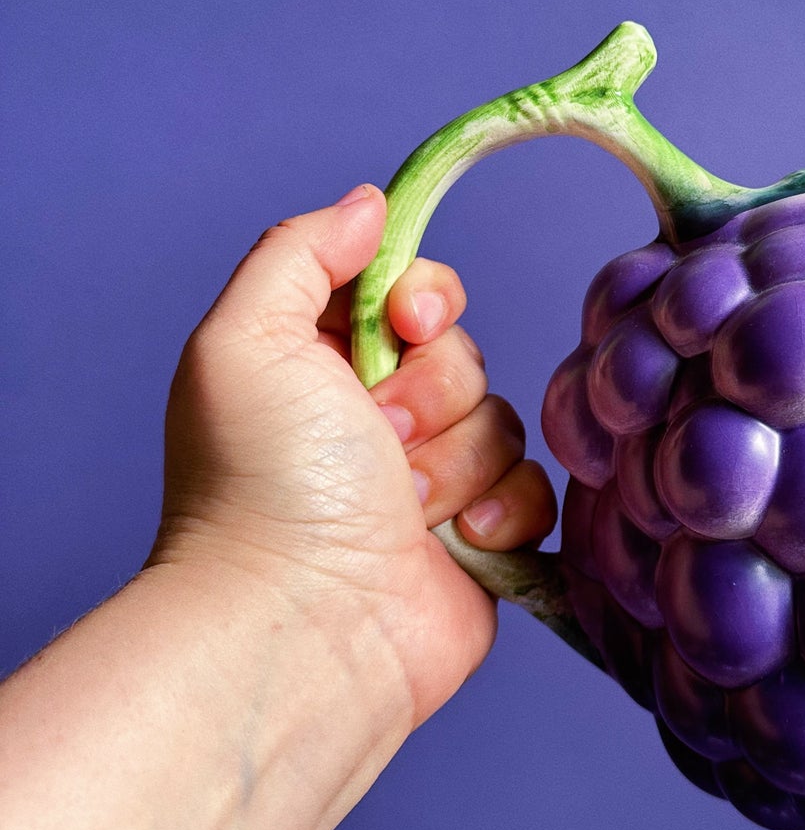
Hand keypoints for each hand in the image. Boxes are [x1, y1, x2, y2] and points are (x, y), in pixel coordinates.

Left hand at [145, 184, 556, 728]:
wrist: (304, 625)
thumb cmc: (261, 486)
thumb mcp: (245, 339)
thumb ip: (299, 251)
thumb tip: (368, 203)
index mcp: (312, 366)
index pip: (404, 290)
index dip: (421, 297)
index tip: (404, 323)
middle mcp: (367, 422)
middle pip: (459, 351)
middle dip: (430, 389)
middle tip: (376, 440)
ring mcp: (426, 484)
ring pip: (498, 419)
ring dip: (455, 459)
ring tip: (400, 508)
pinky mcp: (478, 539)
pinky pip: (534, 488)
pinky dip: (500, 510)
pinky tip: (454, 542)